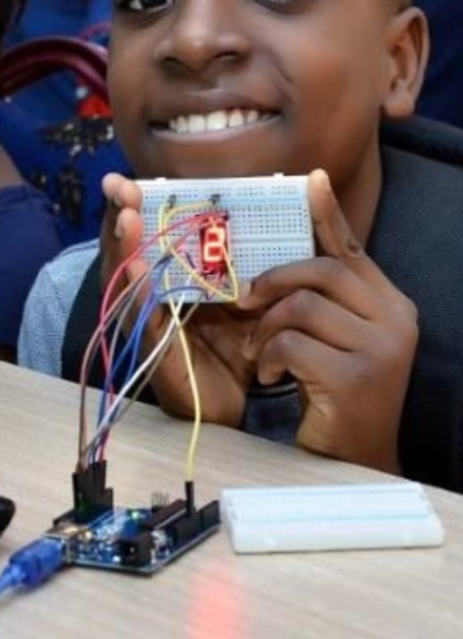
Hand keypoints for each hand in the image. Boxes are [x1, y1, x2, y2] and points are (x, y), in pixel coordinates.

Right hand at [99, 174, 256, 426]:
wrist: (247, 397)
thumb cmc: (246, 336)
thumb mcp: (252, 286)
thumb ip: (260, 249)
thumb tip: (293, 194)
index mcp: (170, 274)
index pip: (144, 233)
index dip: (130, 205)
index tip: (125, 179)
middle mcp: (151, 294)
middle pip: (127, 250)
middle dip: (121, 218)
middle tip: (121, 190)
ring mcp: (148, 323)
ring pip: (127, 282)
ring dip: (126, 249)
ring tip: (127, 220)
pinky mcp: (156, 352)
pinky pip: (144, 321)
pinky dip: (139, 296)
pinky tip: (137, 271)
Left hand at [240, 170, 418, 473]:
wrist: (351, 459)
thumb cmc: (332, 391)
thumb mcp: (329, 335)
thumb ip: (317, 295)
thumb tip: (280, 250)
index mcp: (388, 302)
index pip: (352, 248)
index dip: (328, 213)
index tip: (311, 179)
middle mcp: (397, 318)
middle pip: (321, 271)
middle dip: (272, 282)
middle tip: (243, 302)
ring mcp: (383, 348)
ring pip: (302, 306)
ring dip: (266, 329)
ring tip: (261, 354)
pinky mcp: (358, 378)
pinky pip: (293, 343)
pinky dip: (270, 357)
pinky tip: (274, 376)